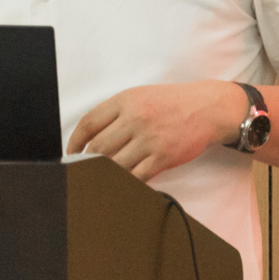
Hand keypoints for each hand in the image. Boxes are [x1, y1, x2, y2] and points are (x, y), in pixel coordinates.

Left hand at [66, 81, 250, 180]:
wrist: (206, 108)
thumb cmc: (171, 102)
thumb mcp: (139, 96)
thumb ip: (116, 113)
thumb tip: (91, 137)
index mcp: (125, 101)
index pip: (89, 123)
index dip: (74, 141)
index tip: (71, 152)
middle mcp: (135, 119)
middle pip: (98, 148)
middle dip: (86, 162)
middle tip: (82, 170)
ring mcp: (149, 139)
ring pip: (114, 165)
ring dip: (104, 174)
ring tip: (99, 179)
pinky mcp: (162, 157)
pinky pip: (137, 176)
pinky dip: (126, 183)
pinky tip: (122, 183)